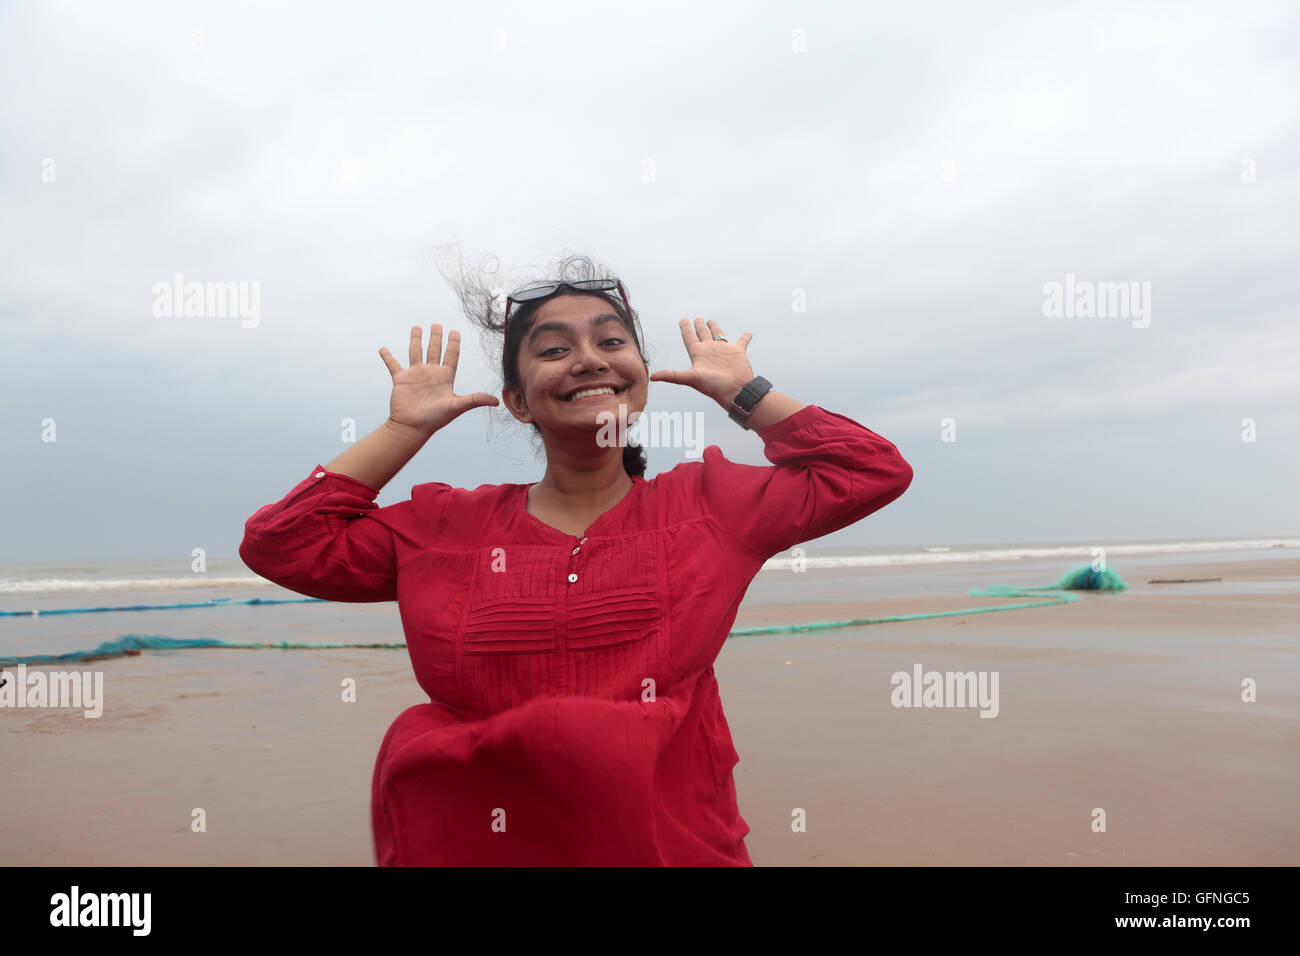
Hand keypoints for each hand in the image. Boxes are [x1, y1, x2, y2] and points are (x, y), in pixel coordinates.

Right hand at [380, 325, 498, 435]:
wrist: (413, 427)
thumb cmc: (435, 419)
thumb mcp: (457, 406)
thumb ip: (475, 400)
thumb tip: (496, 402)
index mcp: (445, 377)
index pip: (451, 356)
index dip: (453, 344)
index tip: (455, 332)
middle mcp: (431, 373)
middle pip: (435, 350)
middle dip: (436, 337)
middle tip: (437, 325)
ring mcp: (415, 375)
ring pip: (416, 352)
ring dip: (416, 340)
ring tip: (417, 327)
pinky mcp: (401, 379)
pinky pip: (393, 365)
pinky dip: (388, 357)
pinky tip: (383, 349)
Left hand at [649, 318, 754, 407]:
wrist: (735, 391)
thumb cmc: (714, 386)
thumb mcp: (691, 378)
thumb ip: (673, 376)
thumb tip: (652, 377)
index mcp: (698, 354)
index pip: (689, 337)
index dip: (685, 328)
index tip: (682, 320)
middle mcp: (710, 351)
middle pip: (702, 334)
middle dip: (698, 326)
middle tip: (696, 319)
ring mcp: (724, 351)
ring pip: (718, 335)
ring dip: (715, 328)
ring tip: (711, 321)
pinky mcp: (738, 352)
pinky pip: (742, 341)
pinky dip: (745, 337)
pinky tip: (748, 333)